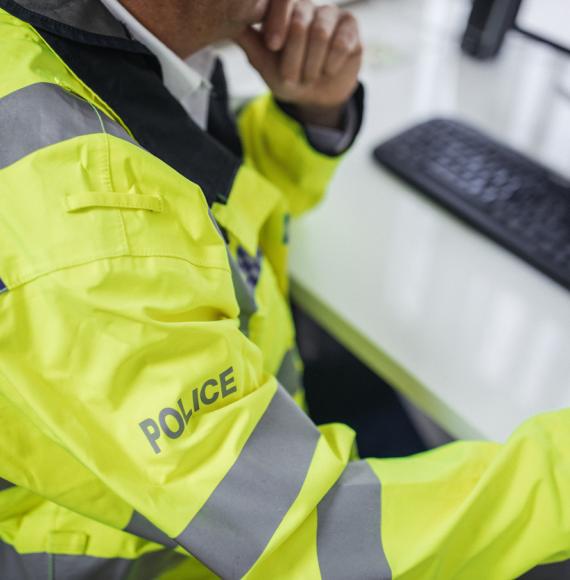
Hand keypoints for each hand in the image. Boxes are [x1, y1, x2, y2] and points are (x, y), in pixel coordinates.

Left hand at [237, 1, 362, 127]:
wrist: (314, 96)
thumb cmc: (287, 75)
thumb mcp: (264, 62)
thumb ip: (249, 40)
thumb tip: (228, 19)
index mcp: (284, 10)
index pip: (280, 1)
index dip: (277, 22)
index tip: (273, 46)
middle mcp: (307, 6)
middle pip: (299, 21)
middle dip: (293, 57)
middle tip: (292, 77)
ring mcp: (331, 14)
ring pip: (320, 33)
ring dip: (311, 65)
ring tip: (309, 77)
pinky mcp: (351, 27)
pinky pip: (342, 43)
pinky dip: (331, 64)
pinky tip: (327, 70)